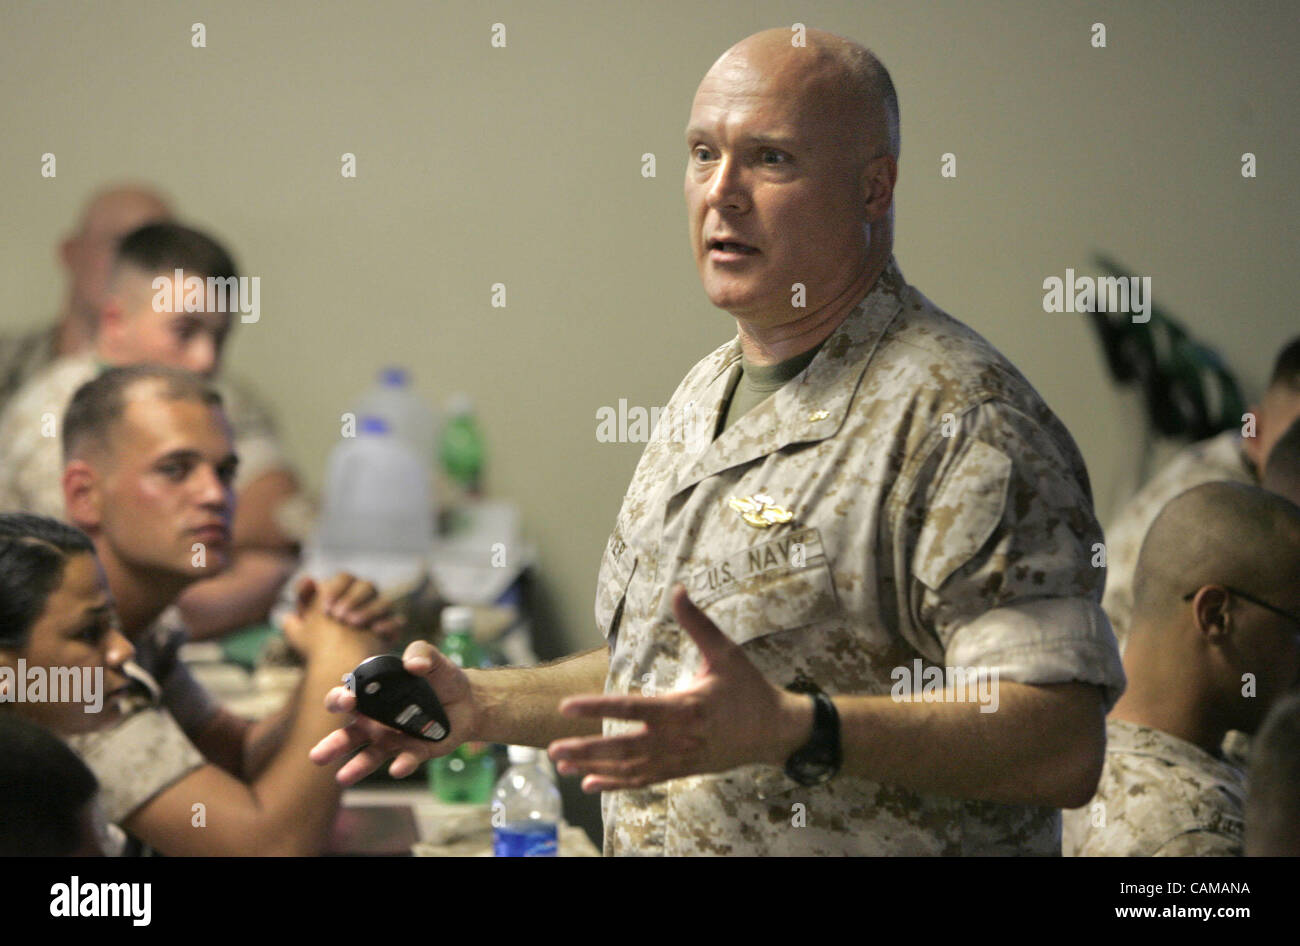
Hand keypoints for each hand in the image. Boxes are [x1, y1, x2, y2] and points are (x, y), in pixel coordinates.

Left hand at [283, 573, 403, 653]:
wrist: (333, 667)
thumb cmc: (317, 641)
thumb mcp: (301, 622)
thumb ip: (302, 599)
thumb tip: (309, 578)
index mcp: (345, 590)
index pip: (345, 577)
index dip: (336, 588)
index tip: (325, 607)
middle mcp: (366, 597)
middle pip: (367, 586)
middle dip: (352, 599)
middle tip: (338, 616)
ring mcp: (381, 612)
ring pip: (384, 601)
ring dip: (369, 610)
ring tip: (352, 624)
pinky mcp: (392, 629)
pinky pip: (397, 621)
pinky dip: (388, 624)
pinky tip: (375, 631)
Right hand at [308, 639, 479, 784]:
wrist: (468, 701)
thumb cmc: (441, 678)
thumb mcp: (433, 659)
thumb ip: (421, 652)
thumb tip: (413, 664)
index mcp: (372, 696)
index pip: (348, 698)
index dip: (341, 699)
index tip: (347, 700)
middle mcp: (376, 722)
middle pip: (348, 735)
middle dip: (332, 745)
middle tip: (317, 755)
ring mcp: (393, 740)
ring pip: (369, 756)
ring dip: (356, 767)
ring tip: (342, 779)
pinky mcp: (414, 752)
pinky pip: (406, 760)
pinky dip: (402, 765)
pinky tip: (397, 769)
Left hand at [547, 585, 810, 791]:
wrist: (775, 732)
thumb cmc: (750, 689)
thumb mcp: (727, 653)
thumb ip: (698, 624)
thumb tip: (678, 589)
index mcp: (685, 708)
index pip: (633, 708)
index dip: (598, 707)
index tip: (567, 706)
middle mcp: (678, 738)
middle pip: (624, 747)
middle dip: (587, 748)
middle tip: (553, 747)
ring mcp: (679, 759)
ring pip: (629, 768)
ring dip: (594, 766)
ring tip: (561, 764)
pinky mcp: (681, 770)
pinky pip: (643, 780)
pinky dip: (616, 783)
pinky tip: (590, 783)